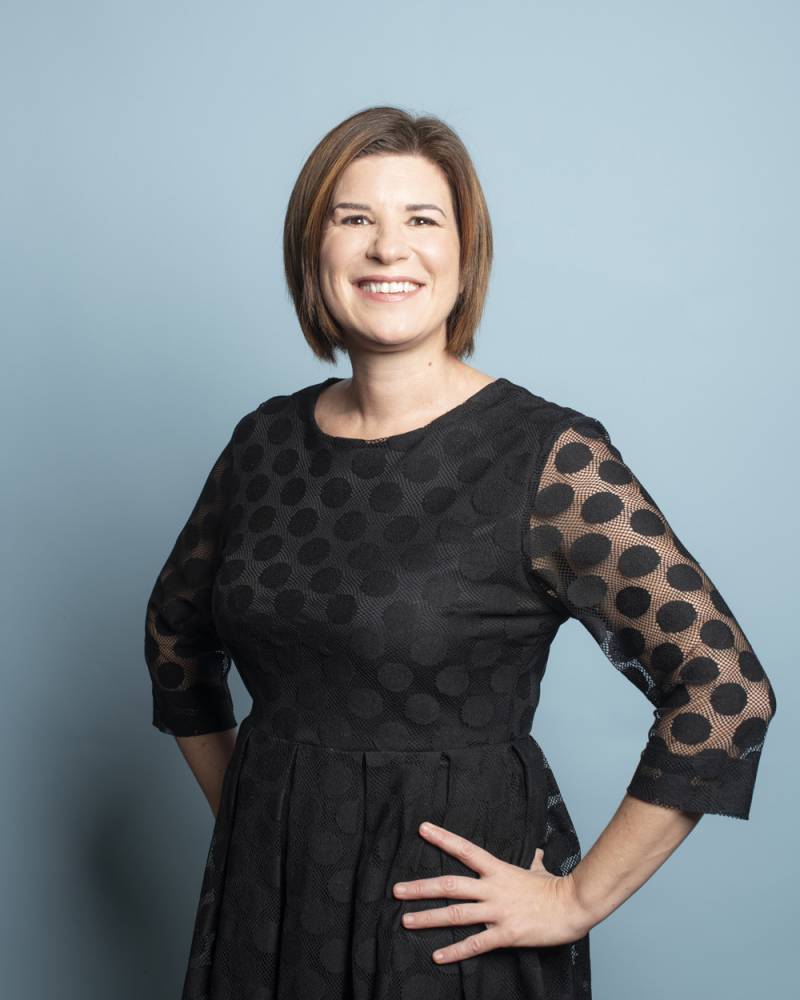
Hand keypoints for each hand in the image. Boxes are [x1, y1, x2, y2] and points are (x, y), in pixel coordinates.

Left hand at [392, 820, 590, 964]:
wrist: (574, 905)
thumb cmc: (556, 887)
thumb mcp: (539, 867)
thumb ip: (530, 860)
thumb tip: (535, 851)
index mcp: (498, 869)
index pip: (464, 849)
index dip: (442, 839)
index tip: (422, 829)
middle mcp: (493, 888)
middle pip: (450, 885)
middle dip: (421, 888)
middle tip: (396, 890)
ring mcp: (498, 911)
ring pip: (456, 914)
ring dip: (428, 918)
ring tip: (406, 920)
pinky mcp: (506, 934)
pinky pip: (475, 944)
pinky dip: (454, 951)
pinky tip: (437, 955)